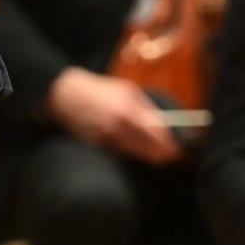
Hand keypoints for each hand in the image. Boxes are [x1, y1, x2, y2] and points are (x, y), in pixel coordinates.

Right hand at [44, 67, 181, 164]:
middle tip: (169, 155)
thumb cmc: (100, 89)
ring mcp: (106, 138)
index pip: (157, 136)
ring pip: (135, 155)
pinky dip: (129, 151)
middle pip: (148, 151)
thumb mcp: (127, 91)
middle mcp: (117, 128)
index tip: (177, 149)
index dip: (170, 145)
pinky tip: (131, 145)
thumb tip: (165, 125)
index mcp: (128, 112)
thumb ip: (147, 109)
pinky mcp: (97, 145)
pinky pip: (120, 153)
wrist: (67, 95)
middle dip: (161, 154)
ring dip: (145, 154)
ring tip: (153, 151)